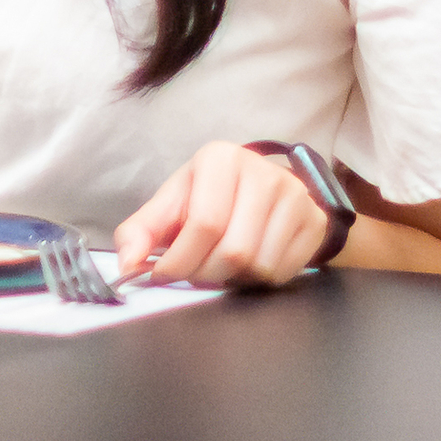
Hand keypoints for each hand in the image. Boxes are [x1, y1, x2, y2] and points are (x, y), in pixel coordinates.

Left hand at [113, 141, 339, 288]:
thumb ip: (142, 231)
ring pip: (260, 265)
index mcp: (219, 159)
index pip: (204, 223)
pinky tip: (246, 266)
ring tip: (219, 266)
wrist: (268, 190)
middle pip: (234, 249)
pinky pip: (283, 272)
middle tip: (194, 274)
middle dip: (205, 274)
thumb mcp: (173, 203)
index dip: (180, 259)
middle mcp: (261, 172)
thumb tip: (126, 265)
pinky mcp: (314, 221)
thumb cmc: (212, 196)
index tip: (163, 275)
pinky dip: (258, 280)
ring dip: (233, 279)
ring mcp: (294, 197)